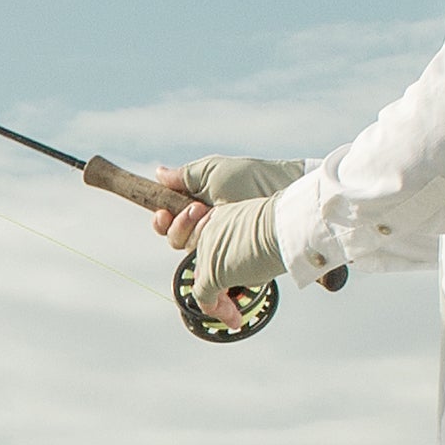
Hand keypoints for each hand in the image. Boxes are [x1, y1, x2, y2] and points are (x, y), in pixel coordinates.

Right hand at [139, 153, 302, 248]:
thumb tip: (159, 173)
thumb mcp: (215, 171)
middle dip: (181, 225)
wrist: (285, 195)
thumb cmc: (254, 178)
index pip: (170, 221)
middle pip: (176, 240)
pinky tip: (218, 246)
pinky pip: (213, 273)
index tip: (163, 214)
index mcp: (199, 206)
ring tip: (213, 217)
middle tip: (198, 209)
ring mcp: (223, 245)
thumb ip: (185, 176)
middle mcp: (208, 227)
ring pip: (191, 254)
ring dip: (196, 236)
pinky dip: (210, 263)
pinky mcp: (236, 262)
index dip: (162, 220)